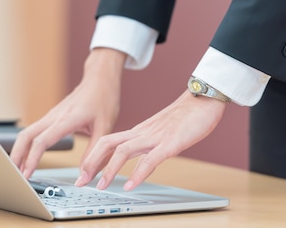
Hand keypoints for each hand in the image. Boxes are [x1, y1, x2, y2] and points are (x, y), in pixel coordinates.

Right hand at [10, 48, 126, 177]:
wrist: (100, 79)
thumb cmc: (103, 99)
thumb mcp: (105, 128)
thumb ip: (94, 154)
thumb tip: (84, 176)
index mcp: (68, 118)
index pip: (43, 140)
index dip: (32, 158)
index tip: (27, 174)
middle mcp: (55, 116)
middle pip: (26, 135)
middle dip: (16, 155)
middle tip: (14, 176)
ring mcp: (51, 115)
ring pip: (27, 133)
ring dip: (19, 151)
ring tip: (18, 170)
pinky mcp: (52, 117)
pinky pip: (34, 131)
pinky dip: (27, 145)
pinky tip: (29, 157)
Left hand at [74, 90, 225, 190]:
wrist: (203, 100)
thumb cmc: (186, 116)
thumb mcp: (161, 132)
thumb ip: (148, 144)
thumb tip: (139, 159)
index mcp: (139, 131)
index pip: (108, 142)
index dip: (92, 157)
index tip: (83, 173)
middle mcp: (142, 133)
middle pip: (107, 143)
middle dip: (91, 162)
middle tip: (81, 181)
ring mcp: (155, 137)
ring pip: (123, 151)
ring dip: (109, 169)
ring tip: (101, 186)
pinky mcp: (170, 143)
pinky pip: (150, 159)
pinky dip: (138, 173)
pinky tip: (131, 185)